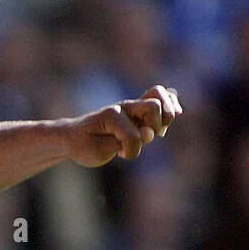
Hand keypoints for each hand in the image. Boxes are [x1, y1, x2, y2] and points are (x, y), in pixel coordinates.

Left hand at [65, 84, 182, 166]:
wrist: (74, 137)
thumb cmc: (84, 145)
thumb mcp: (97, 151)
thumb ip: (124, 142)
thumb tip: (150, 133)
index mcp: (112, 116)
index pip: (134, 135)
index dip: (131, 150)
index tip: (119, 154)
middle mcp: (124, 106)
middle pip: (154, 105)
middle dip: (155, 126)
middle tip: (144, 138)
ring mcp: (133, 106)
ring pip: (160, 95)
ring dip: (165, 115)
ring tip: (159, 130)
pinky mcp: (139, 109)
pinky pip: (162, 95)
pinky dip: (171, 104)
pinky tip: (174, 114)